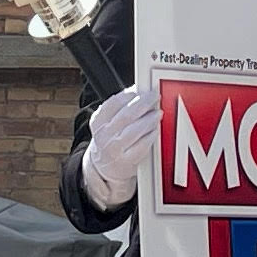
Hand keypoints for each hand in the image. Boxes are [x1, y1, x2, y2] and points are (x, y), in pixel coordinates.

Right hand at [80, 81, 159, 209]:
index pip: (113, 103)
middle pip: (126, 115)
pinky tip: (156, 129)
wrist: (104, 167)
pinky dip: (150, 135)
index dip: (129, 94)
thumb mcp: (107, 122)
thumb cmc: (110, 139)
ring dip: (149, 119)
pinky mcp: (126, 161)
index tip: (141, 88)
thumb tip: (140, 90)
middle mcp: (104, 135)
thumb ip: (120, 107)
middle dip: (143, 103)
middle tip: (155, 96)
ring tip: (158, 112)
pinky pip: (141, 146)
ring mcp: (114, 150)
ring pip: (134, 130)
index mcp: (98, 122)